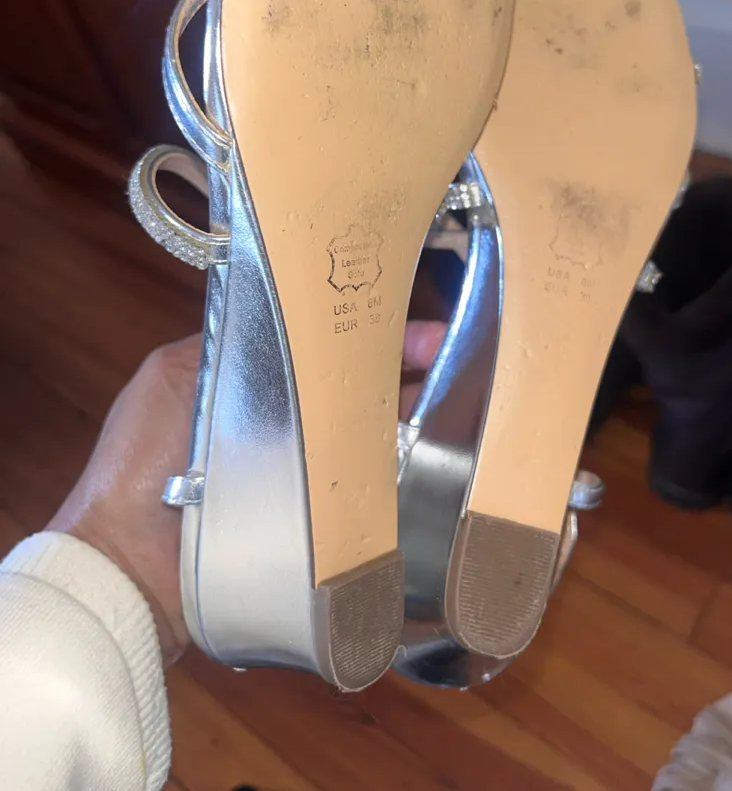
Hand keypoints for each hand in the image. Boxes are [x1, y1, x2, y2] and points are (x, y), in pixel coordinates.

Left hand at [48, 322, 444, 665]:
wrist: (129, 568)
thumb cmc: (143, 464)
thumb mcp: (172, 378)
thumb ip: (222, 344)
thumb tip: (285, 310)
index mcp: (244, 382)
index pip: (314, 346)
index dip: (359, 331)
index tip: (405, 317)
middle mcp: (277, 424)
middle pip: (346, 388)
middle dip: (398, 367)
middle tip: (449, 351)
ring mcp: (297, 474)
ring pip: (358, 435)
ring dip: (405, 414)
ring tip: (455, 392)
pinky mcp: (312, 521)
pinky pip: (354, 488)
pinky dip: (390, 472)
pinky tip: (432, 454)